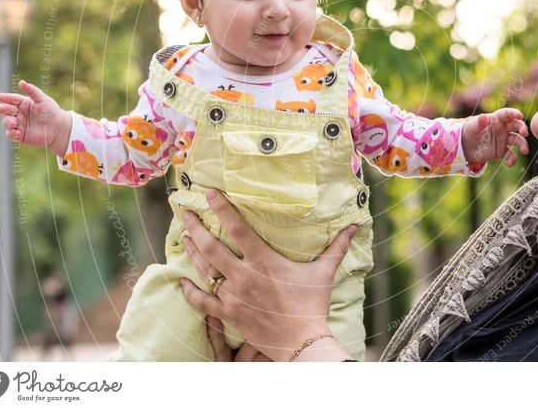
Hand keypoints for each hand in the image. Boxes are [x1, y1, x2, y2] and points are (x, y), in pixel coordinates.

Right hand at [0, 80, 71, 156]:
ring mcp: (19, 124)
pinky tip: (17, 132)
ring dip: (7, 122)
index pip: (11, 99)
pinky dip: (11, 133)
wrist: (58, 128)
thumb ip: (32, 91)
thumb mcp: (43, 100)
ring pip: (6, 122)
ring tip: (14, 122)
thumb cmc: (51, 112)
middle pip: (6, 110)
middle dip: (2, 109)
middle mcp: (19, 113)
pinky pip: (10, 135)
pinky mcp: (20, 135)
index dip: (4, 98)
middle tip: (0, 109)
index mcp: (23, 103)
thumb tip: (21, 82)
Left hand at [180, 190, 356, 361]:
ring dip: (192, 252)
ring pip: (204, 270)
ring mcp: (233, 297)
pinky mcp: (229, 315)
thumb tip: (355, 226)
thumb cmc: (312, 306)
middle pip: (212, 247)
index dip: (222, 209)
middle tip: (184, 212)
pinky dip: (190, 292)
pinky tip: (182, 282)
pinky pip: (202, 302)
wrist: (301, 343)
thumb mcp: (324, 273)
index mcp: (265, 262)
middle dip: (196, 227)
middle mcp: (244, 277)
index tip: (209, 193)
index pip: (238, 228)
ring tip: (184, 236)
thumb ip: (336, 247)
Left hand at [461, 108, 528, 166]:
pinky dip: (512, 159)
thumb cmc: (469, 131)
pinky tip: (509, 163)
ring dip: (523, 145)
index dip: (514, 113)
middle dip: (522, 128)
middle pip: (516, 125)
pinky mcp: (502, 152)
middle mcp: (503, 128)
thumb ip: (479, 123)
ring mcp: (504, 140)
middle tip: (525, 133)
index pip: (507, 114)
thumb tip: (483, 116)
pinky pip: (510, 155)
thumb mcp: (472, 127)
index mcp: (496, 119)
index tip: (520, 116)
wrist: (465, 146)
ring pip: (517, 140)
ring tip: (525, 150)